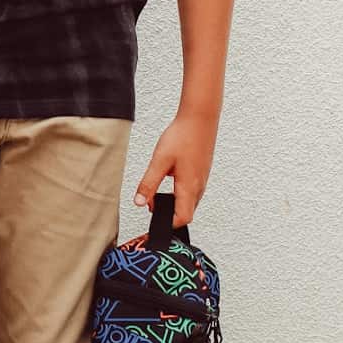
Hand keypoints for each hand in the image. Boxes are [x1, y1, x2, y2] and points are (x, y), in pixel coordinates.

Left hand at [131, 109, 217, 227]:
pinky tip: (170, 176)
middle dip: (168, 212)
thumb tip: (139, 202)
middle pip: (186, 212)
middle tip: (151, 199)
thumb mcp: (159, 161)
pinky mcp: (202, 172)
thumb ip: (149, 184)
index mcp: (189, 187)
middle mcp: (199, 186)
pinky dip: (180, 191)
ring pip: (189, 201)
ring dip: (174, 200)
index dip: (168, 223)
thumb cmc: (182, 136)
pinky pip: (192, 190)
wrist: (200, 118)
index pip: (182, 219)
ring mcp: (202, 179)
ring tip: (158, 186)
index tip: (154, 218)